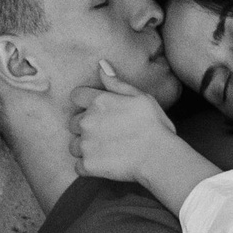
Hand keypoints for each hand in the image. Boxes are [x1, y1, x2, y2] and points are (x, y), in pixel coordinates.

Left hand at [70, 63, 176, 184]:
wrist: (159, 156)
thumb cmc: (154, 125)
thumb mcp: (140, 96)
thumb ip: (116, 82)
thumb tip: (100, 65)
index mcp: (98, 101)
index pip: (76, 96)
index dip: (85, 103)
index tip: (98, 111)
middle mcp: (87, 121)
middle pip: (73, 122)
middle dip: (86, 127)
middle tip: (107, 134)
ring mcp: (86, 144)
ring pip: (74, 145)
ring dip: (86, 148)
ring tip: (106, 150)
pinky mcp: (88, 165)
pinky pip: (79, 166)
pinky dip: (89, 167)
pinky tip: (105, 164)